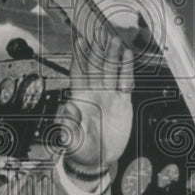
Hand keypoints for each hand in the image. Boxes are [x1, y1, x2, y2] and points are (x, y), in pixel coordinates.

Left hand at [56, 24, 133, 172]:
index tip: (80, 41)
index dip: (79, 57)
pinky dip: (126, 69)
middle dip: (99, 50)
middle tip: (102, 33)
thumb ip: (68, 124)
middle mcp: (94, 93)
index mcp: (80, 98)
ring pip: (111, 70)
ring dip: (113, 55)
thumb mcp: (71, 140)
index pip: (78, 72)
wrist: (98, 161)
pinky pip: (124, 82)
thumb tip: (68, 107)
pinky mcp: (122, 103)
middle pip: (96, 66)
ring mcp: (108, 96)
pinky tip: (127, 56)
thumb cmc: (81, 150)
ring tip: (116, 39)